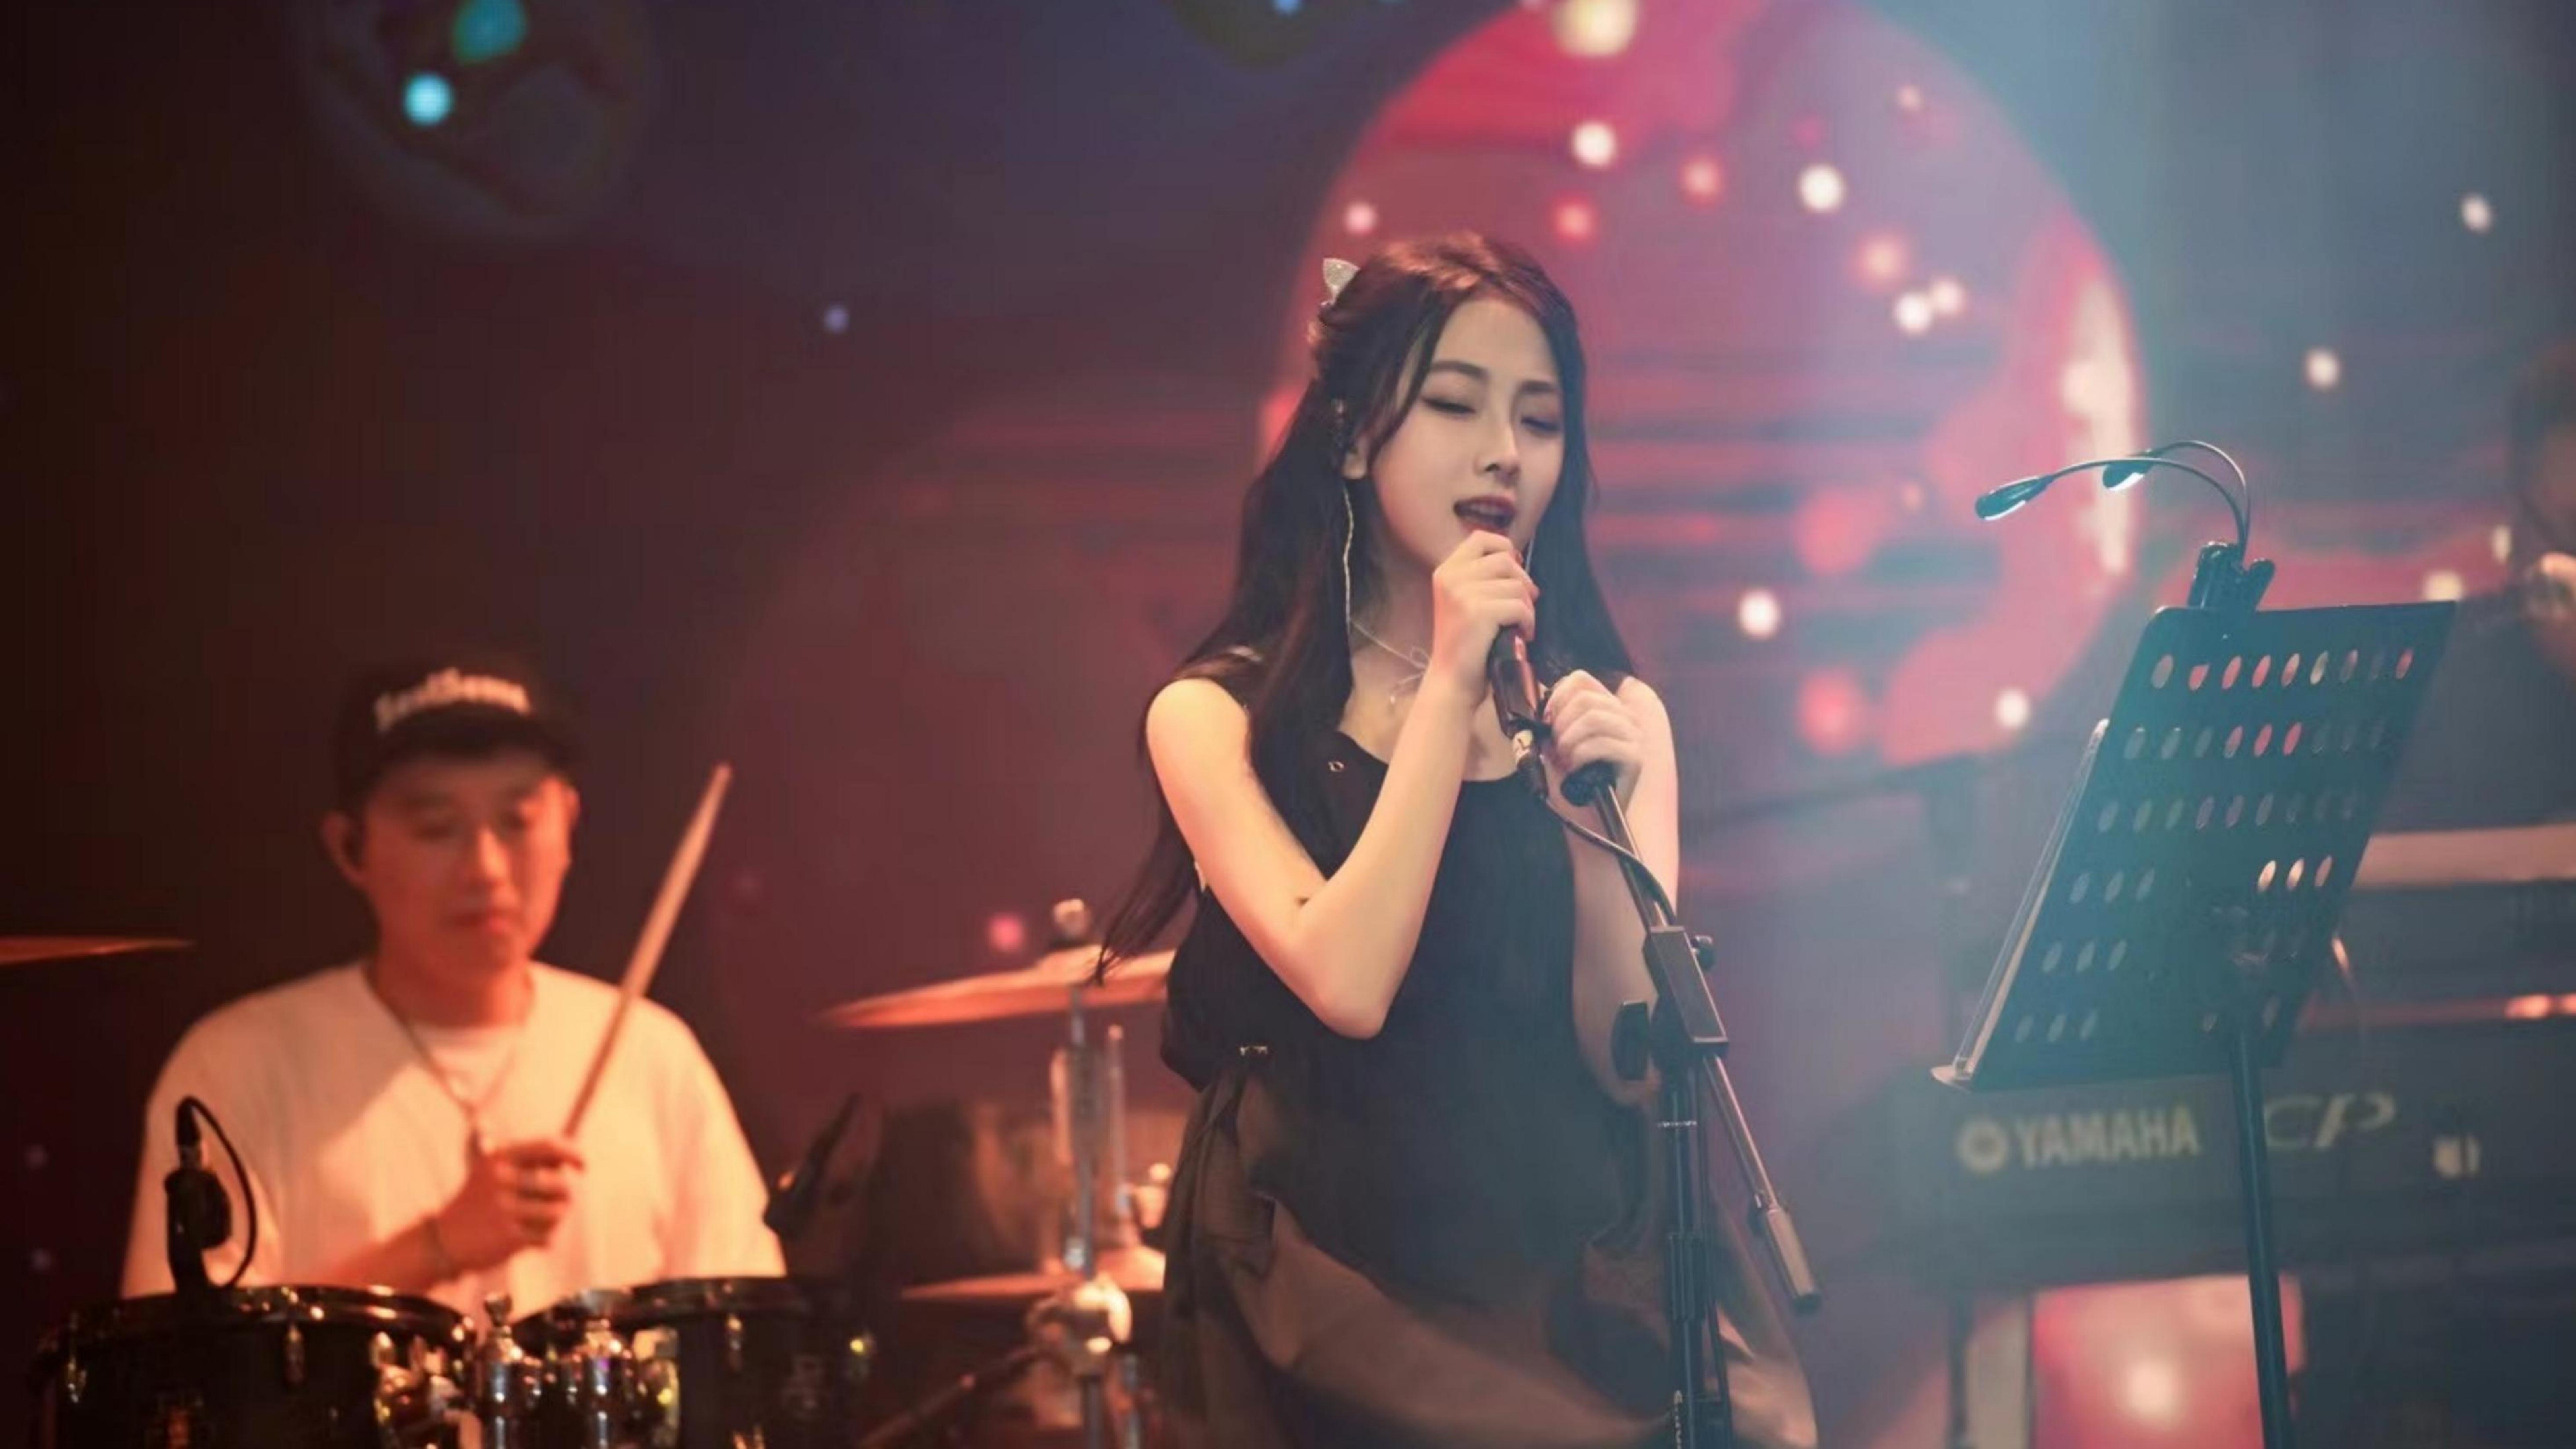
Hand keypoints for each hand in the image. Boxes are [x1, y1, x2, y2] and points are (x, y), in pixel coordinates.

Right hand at [433, 1137, 584, 1272]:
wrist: (444, 1240)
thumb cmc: (478, 1203)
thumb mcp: (493, 1173)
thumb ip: (529, 1162)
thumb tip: (568, 1160)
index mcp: (499, 1158)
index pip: (548, 1146)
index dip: (573, 1154)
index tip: (583, 1166)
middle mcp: (501, 1179)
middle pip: (561, 1184)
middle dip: (563, 1197)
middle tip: (551, 1205)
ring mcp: (505, 1208)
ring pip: (559, 1212)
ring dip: (554, 1221)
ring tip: (535, 1224)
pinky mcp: (509, 1236)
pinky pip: (549, 1237)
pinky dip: (544, 1240)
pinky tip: (527, 1240)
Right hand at [1426, 530, 1536, 696]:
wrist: (1452, 682)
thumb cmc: (1466, 645)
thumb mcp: (1466, 601)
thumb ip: (1482, 578)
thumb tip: (1518, 562)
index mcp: (1446, 571)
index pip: (1481, 538)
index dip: (1505, 549)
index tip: (1514, 571)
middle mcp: (1451, 577)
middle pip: (1505, 560)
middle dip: (1522, 583)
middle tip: (1523, 607)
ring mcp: (1462, 593)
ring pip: (1517, 585)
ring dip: (1527, 607)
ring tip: (1519, 626)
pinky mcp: (1477, 612)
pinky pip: (1520, 606)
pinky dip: (1528, 622)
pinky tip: (1521, 636)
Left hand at [1542, 670, 1645, 809]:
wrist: (1598, 817)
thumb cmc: (1578, 781)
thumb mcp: (1561, 747)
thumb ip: (1554, 725)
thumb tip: (1543, 710)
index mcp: (1608, 708)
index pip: (1581, 679)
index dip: (1557, 696)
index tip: (1547, 720)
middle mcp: (1625, 717)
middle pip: (1585, 698)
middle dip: (1561, 723)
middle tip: (1556, 746)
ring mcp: (1634, 736)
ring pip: (1593, 718)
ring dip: (1569, 739)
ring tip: (1565, 758)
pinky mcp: (1635, 757)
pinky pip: (1601, 744)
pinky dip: (1580, 755)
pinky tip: (1575, 767)